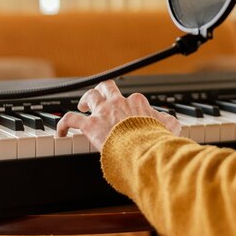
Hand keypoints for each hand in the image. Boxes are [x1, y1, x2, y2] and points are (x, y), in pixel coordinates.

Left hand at [56, 80, 180, 150]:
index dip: (128, 105)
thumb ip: (169, 123)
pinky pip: (70, 119)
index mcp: (136, 103)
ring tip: (82, 107)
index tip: (127, 113)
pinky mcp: (90, 125)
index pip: (132, 98)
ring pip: (90, 97)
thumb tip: (174, 123)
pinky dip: (63, 124)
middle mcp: (118, 103)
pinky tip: (60, 132)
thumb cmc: (154, 140)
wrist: (143, 147)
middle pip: (107, 87)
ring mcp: (103, 112)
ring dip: (85, 100)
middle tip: (98, 99)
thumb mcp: (169, 127)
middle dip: (102, 91)